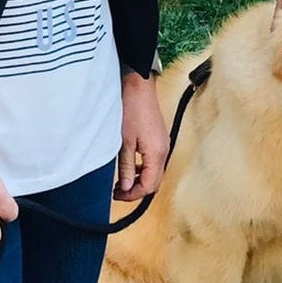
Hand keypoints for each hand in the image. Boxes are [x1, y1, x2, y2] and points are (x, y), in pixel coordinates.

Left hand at [114, 72, 168, 201]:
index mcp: (156, 154)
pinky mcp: (159, 140)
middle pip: (154, 182)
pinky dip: (143, 170)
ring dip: (139, 180)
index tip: (118, 196)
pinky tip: (130, 168)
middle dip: (136, 190)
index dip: (133, 195)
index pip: (148, 185)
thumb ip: (125, 167)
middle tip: (118, 192)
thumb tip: (125, 187)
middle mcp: (164, 152)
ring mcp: (163, 146)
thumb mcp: (123, 141)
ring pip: (154, 173)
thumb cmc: (131, 109)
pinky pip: (154, 163)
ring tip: (121, 182)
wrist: (139, 87)